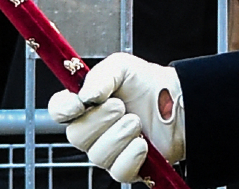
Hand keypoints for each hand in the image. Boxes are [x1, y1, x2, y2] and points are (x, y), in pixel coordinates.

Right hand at [47, 52, 184, 182]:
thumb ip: (102, 76)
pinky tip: (144, 142)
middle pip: (76, 136)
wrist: (180, 99)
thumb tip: (86, 95)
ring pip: (98, 155)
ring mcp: (108, 151)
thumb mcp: (123, 67)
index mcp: (85, 104)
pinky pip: (119, 170)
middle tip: (122, 106)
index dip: (63, 109)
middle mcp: (92, 131)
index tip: (79, 103)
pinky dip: (132, 155)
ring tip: (138, 121)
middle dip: (101, 119)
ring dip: (121, 134)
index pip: (59, 110)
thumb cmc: (148, 84)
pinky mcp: (127, 167)